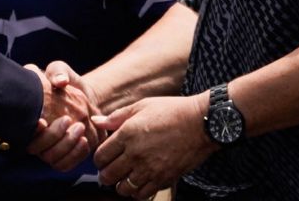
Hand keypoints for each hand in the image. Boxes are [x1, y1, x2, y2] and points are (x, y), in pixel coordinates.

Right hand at [25, 63, 103, 170]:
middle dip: (53, 137)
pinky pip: (66, 165)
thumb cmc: (66, 82)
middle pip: (38, 150)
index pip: (23, 134)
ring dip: (66, 146)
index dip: (31, 132)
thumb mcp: (60, 70)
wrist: (84, 95)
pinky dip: (76, 155)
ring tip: (80, 128)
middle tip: (68, 120)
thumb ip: (57, 72)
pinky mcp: (65, 156)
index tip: (42, 121)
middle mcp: (36, 138)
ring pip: (53, 159)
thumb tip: (60, 82)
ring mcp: (50, 149)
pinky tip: (84, 141)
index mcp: (28, 119)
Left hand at [93, 94, 214, 197]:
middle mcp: (135, 154)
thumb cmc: (172, 110)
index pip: (100, 156)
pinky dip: (137, 192)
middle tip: (111, 170)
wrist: (202, 123)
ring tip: (126, 177)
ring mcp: (150, 169)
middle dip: (106, 174)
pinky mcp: (164, 179)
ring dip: (121, 184)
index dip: (99, 159)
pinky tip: (140, 182)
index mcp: (127, 134)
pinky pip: (142, 195)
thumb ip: (116, 117)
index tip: (104, 157)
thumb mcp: (142, 106)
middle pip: (108, 176)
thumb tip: (96, 121)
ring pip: (123, 189)